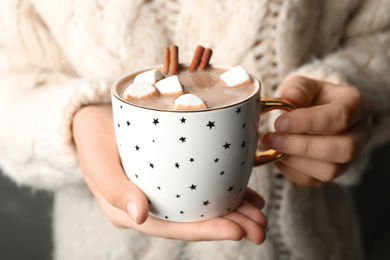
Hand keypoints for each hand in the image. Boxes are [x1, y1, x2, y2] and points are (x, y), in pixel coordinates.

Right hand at [72, 104, 266, 243]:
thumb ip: (114, 189)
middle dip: (229, 225)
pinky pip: (201, 186)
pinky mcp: (172, 173)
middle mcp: (151, 205)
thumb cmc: (92, 139)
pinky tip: (246, 193)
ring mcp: (163, 190)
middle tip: (260, 227)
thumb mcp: (96, 161)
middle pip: (193, 220)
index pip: (172, 228)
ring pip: (201, 205)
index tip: (237, 231)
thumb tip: (139, 215)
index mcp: (132, 210)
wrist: (93, 119)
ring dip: (233, 211)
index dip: (205, 231)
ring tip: (260, 214)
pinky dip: (224, 190)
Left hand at [261, 76, 371, 185]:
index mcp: (356, 105)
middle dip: (302, 146)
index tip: (280, 123)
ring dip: (294, 161)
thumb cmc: (310, 97)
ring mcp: (350, 158)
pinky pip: (313, 180)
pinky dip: (290, 170)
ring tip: (270, 146)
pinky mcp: (333, 173)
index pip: (340, 116)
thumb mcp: (303, 85)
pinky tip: (276, 155)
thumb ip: (297, 88)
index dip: (308, 122)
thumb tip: (290, 98)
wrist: (315, 113)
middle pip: (343, 149)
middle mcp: (360, 134)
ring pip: (330, 170)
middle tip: (273, 138)